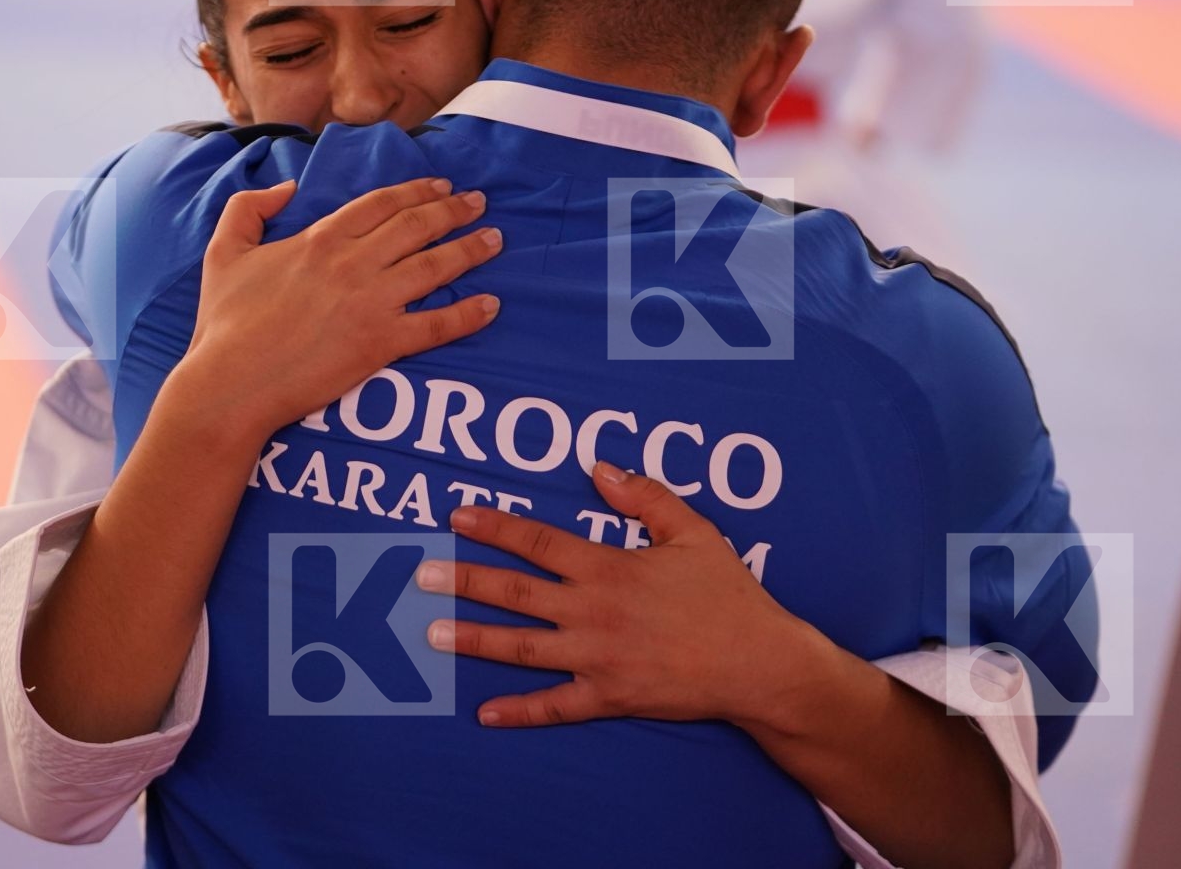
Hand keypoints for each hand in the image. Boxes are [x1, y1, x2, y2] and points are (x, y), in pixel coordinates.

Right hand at [182, 176, 501, 442]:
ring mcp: (370, 303)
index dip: (416, 191)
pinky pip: (437, 325)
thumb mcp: (223, 252)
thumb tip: (287, 188)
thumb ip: (248, 208)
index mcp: (319, 239)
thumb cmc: (224, 322)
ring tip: (495, 240)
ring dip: (470, 250)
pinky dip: (468, 314)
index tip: (442, 186)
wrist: (231, 382)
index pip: (381, 204)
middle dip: (453, 211)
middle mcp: (352, 264)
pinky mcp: (381, 343)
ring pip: (434, 267)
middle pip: (416, 227)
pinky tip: (491, 306)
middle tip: (479, 203)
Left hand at [419, 462, 830, 732]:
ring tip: (431, 633)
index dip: (495, 528)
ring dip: (475, 639)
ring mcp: (597, 658)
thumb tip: (599, 468)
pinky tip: (484, 713)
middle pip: (516, 592)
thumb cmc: (728, 595)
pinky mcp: (609, 697)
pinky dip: (519, 712)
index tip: (457, 517)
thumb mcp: (694, 531)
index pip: (539, 542)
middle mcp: (593, 612)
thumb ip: (645, 497)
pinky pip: (555, 707)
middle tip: (422, 575)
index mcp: (608, 568)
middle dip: (465, 581)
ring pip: (523, 648)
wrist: (759, 663)